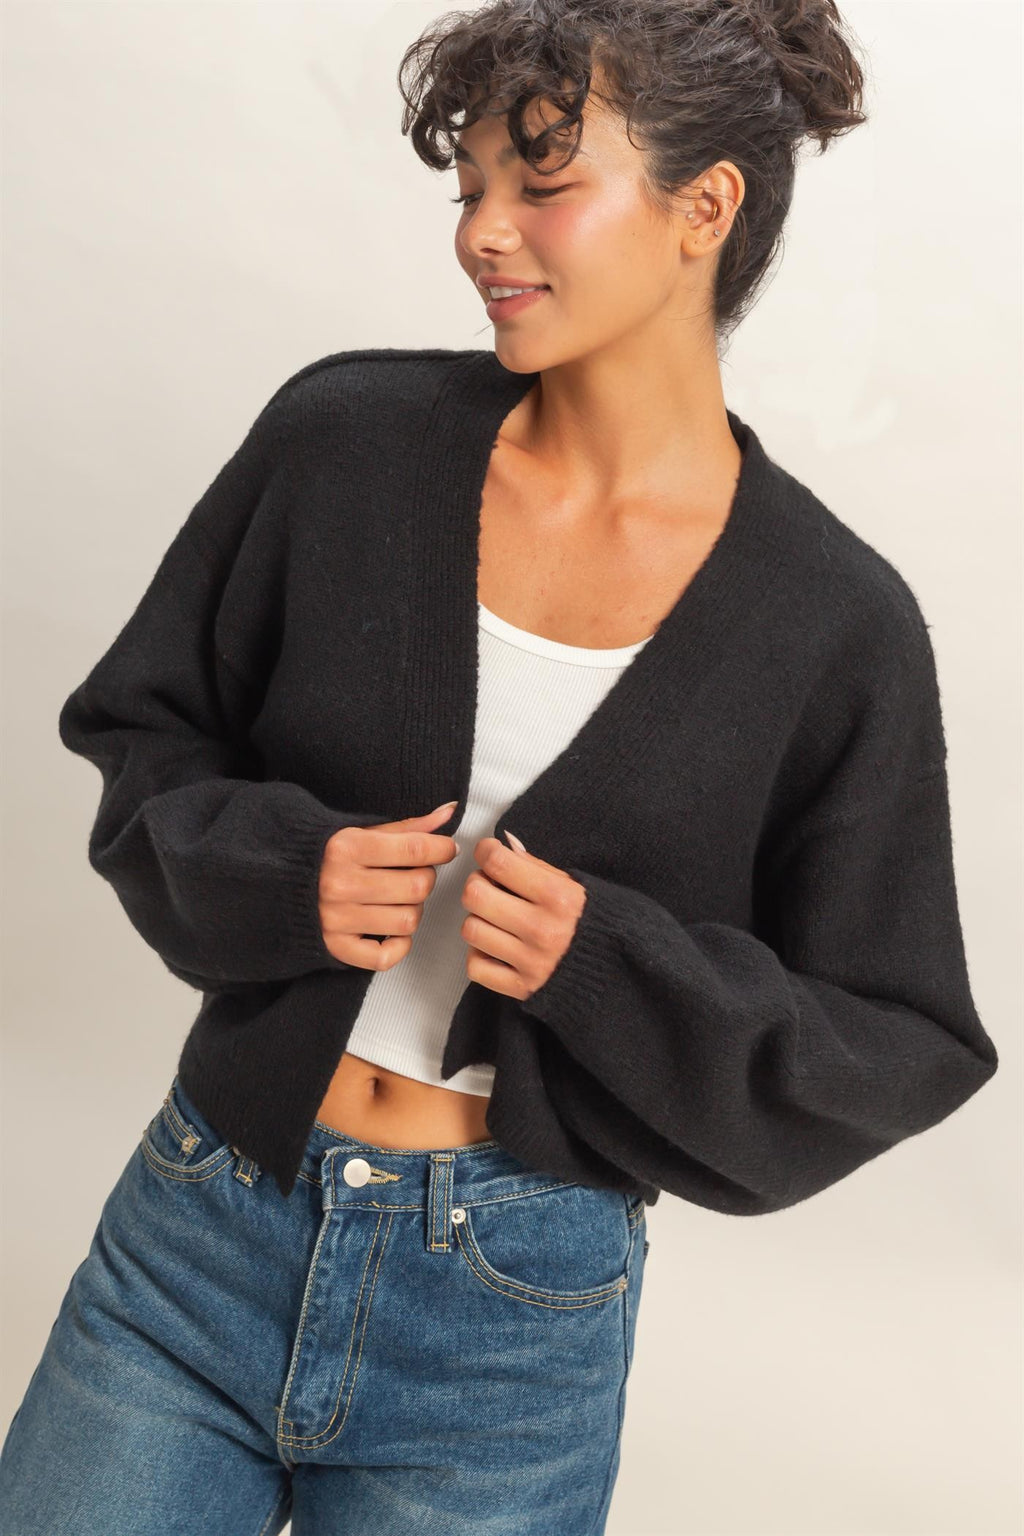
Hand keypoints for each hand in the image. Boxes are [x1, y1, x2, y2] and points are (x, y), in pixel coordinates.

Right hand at [318, 801, 458, 970]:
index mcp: (345, 847)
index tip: (446, 849)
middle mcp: (339, 884)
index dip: (442, 848)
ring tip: (401, 899)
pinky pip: (385, 957)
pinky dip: (398, 945)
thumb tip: (449, 812)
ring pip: (408, 921)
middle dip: (426, 878)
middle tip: (416, 873)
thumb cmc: (325, 855)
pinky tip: (392, 929)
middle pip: (417, 887)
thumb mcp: (360, 831)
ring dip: (414, 910)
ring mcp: (336, 919)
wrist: (275, 883)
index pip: (415, 848)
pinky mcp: (335, 947)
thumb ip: (407, 826)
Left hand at [459, 832, 586, 1000]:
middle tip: (489, 886)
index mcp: (558, 898)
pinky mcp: (523, 988)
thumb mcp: (577, 887)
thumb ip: (537, 867)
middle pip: (475, 895)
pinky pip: (476, 968)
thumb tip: (505, 845)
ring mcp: (531, 962)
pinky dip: (480, 956)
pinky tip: (496, 947)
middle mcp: (542, 929)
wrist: (620, 971)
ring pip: (471, 930)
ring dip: (478, 920)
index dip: (486, 851)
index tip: (489, 853)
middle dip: (477, 885)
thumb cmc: (597, 923)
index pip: (498, 862)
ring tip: (495, 919)